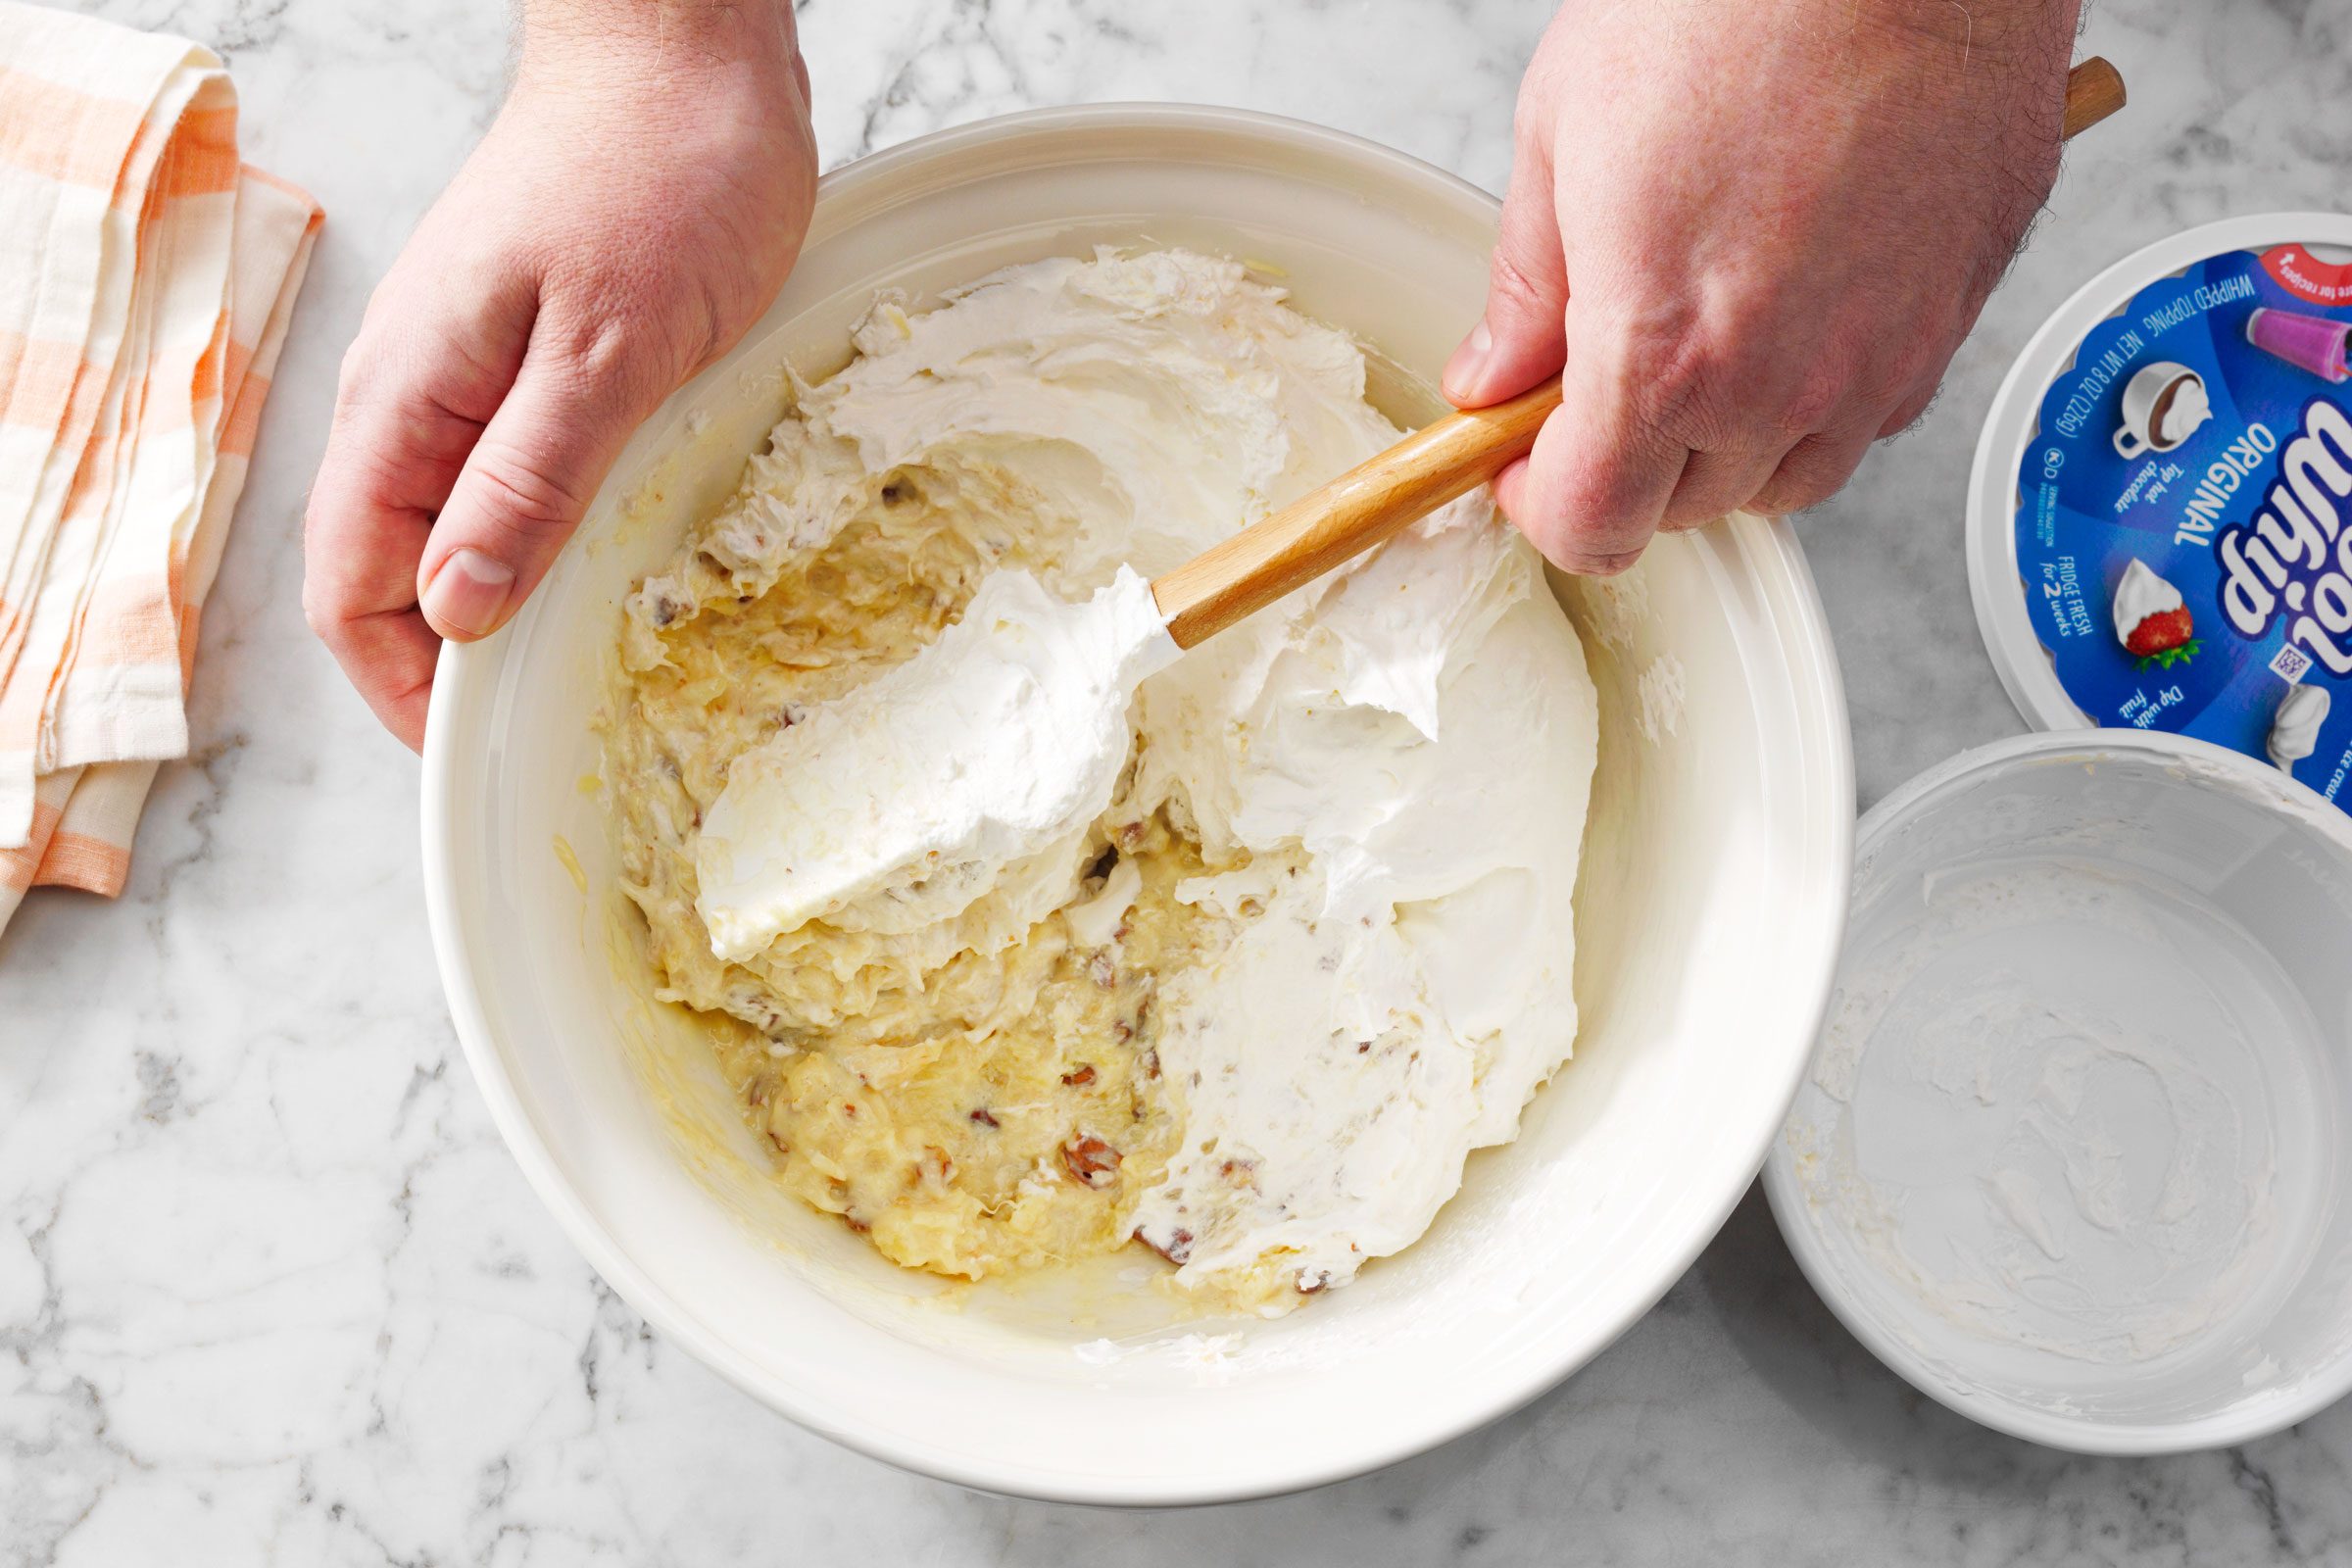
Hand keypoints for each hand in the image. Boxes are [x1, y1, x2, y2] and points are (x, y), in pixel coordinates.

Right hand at [304, 0, 816, 749]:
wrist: (687, 59)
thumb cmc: (656, 177)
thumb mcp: (608, 349)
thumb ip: (527, 479)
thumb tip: (456, 610)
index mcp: (407, 404)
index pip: (355, 589)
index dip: (405, 689)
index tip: (481, 752)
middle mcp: (420, 401)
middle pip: (397, 575)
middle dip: (457, 663)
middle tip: (556, 725)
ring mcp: (474, 381)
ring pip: (460, 532)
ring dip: (510, 607)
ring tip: (589, 666)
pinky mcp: (536, 366)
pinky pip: (517, 482)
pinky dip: (553, 542)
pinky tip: (618, 568)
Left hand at [1449, 0, 2079, 573]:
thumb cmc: (1739, 3)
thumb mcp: (1564, 134)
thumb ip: (1527, 287)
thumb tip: (1495, 375)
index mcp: (1664, 353)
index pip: (1591, 528)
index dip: (1539, 505)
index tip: (1522, 460)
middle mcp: (1779, 386)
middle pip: (1679, 511)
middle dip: (1623, 465)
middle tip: (1598, 376)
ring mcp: (1876, 364)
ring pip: (1781, 482)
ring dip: (1722, 446)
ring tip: (1697, 344)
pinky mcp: (1947, 325)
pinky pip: (1866, 419)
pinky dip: (1817, 400)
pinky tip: (1788, 314)